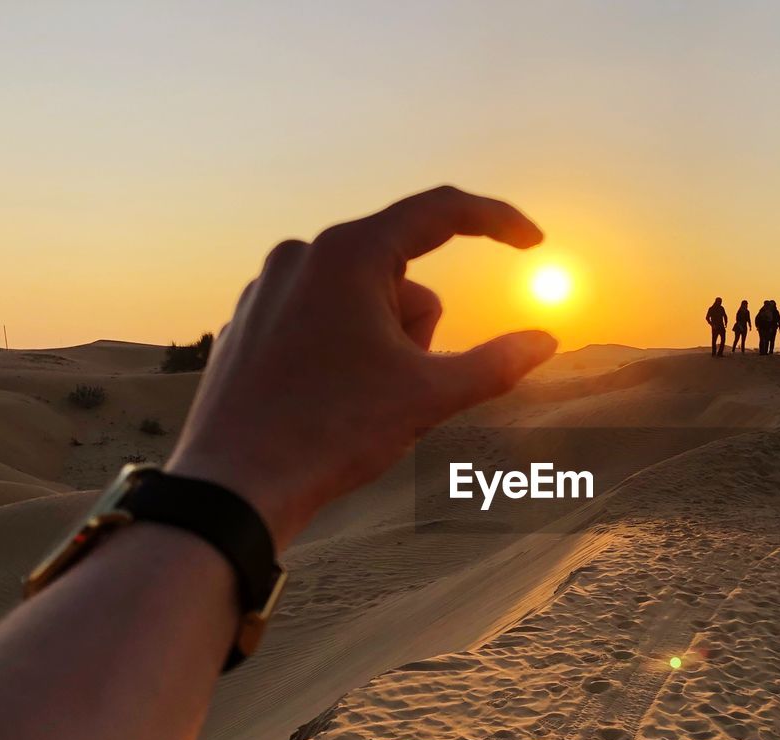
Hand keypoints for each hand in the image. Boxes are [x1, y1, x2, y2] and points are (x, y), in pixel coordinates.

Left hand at [167, 186, 555, 547]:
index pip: (440, 212)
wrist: (233, 487)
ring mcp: (269, 287)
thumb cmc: (330, 434)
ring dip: (384, 346)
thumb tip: (546, 342)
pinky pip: (324, 321)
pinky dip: (346, 353)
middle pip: (403, 275)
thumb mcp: (429, 398)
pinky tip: (327, 403)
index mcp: (347, 255)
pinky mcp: (251, 322)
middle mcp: (302, 255)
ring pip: (364, 302)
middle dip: (420, 330)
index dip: (497, 222)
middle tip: (400, 387)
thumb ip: (497, 364)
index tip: (533, 242)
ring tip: (358, 402)